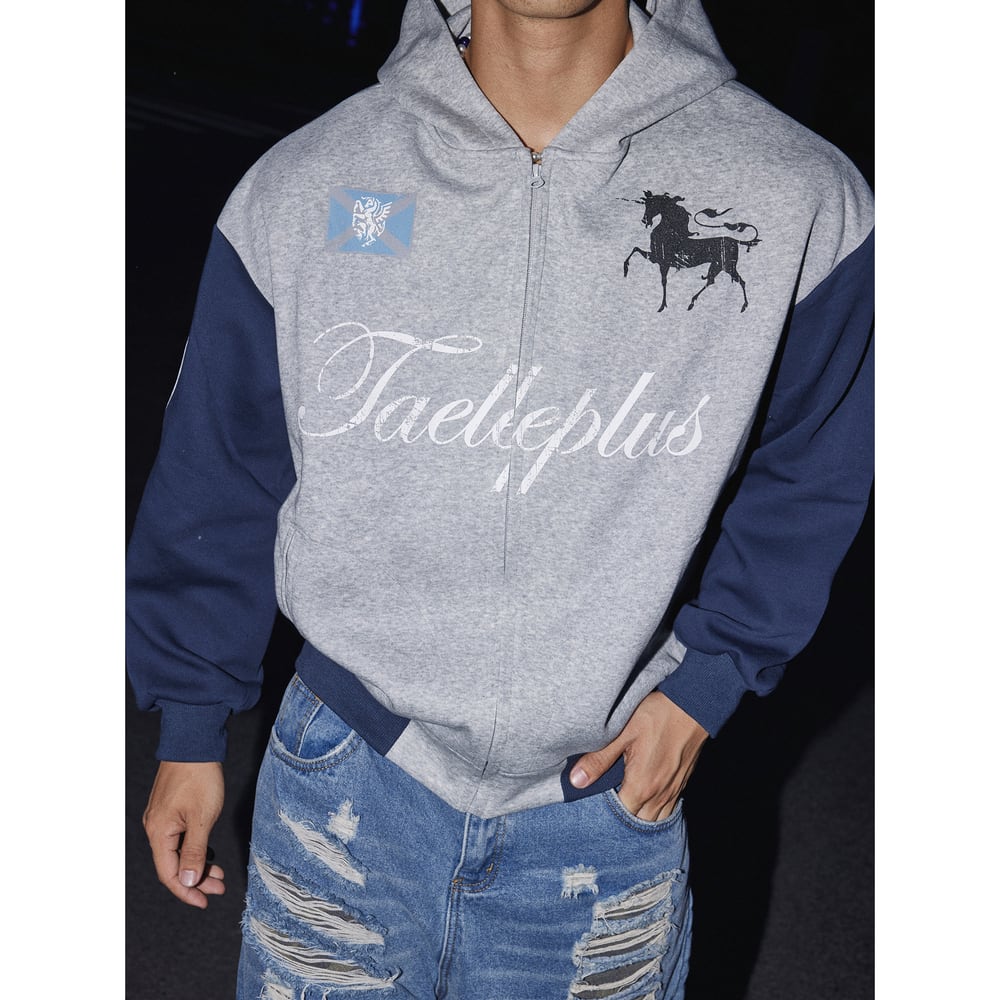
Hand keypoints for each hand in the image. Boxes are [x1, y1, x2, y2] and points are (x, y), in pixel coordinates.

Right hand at [142, 761, 226, 907]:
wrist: (195, 743)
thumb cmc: (200, 778)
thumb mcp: (202, 818)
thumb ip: (195, 852)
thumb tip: (188, 882)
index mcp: (159, 832)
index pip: (169, 873)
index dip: (186, 891)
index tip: (204, 902)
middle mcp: (155, 827)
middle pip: (172, 865)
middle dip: (196, 880)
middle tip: (219, 887)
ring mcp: (161, 817)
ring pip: (177, 852)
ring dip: (197, 865)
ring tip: (218, 874)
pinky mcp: (170, 809)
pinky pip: (179, 838)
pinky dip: (194, 849)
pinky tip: (209, 853)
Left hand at [569, 691, 707, 821]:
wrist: (692, 705)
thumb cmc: (656, 716)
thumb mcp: (622, 733)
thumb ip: (599, 759)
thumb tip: (577, 781)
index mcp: (642, 785)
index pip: (619, 816)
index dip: (604, 815)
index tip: (593, 806)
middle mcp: (660, 795)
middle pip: (637, 824)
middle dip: (621, 821)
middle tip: (605, 808)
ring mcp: (673, 790)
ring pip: (656, 821)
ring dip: (640, 818)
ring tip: (625, 807)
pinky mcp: (682, 783)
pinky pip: (669, 809)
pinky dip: (656, 811)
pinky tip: (645, 800)